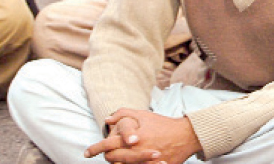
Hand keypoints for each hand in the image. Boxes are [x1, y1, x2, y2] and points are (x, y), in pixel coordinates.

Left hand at [84, 109, 201, 163]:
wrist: (186, 135)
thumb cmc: (164, 124)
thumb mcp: (144, 115)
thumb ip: (125, 114)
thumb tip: (108, 118)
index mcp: (133, 138)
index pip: (108, 145)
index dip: (95, 148)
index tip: (87, 152)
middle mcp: (137, 151)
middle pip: (113, 159)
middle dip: (106, 156)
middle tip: (104, 154)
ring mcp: (145, 162)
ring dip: (117, 162)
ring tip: (115, 159)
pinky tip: (127, 163)